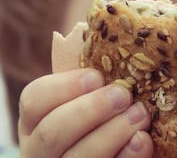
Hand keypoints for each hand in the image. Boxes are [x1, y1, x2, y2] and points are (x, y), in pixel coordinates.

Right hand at [18, 68, 152, 156]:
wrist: (109, 152)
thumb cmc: (101, 117)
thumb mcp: (87, 98)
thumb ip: (94, 80)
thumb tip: (111, 31)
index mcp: (35, 120)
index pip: (33, 100)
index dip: (64, 87)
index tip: (96, 76)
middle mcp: (39, 150)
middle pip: (52, 133)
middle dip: (90, 111)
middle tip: (123, 95)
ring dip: (112, 134)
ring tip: (141, 115)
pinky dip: (126, 157)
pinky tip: (143, 142)